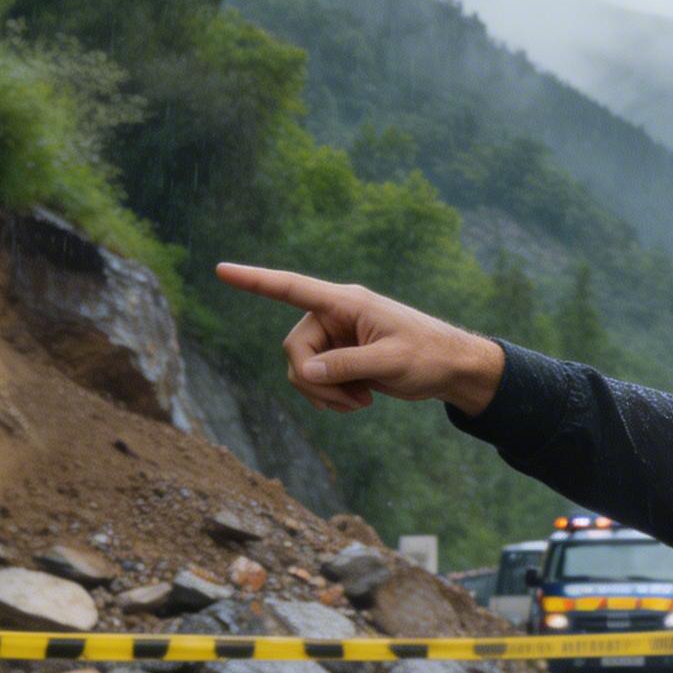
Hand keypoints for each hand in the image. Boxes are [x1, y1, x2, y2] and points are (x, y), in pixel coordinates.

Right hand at [213, 263, 505, 415]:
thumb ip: (348, 365)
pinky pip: (314, 380)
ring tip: (361, 403)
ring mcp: (336, 337)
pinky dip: (330, 397)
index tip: (221, 270)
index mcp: (346, 303)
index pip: (292, 288)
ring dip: (325, 394)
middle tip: (352, 401)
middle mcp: (335, 315)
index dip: (255, 281)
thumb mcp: (391, 362)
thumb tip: (305, 370)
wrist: (452, 369)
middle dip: (315, 382)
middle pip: (295, 349)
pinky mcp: (340, 357)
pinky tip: (360, 402)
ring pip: (301, 369)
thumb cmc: (429, 356)